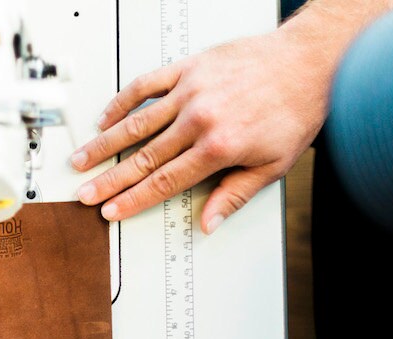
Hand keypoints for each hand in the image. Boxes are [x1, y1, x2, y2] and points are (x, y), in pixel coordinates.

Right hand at [71, 28, 328, 232]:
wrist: (310, 62)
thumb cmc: (295, 110)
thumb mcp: (272, 165)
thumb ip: (235, 195)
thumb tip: (210, 223)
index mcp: (217, 147)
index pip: (163, 181)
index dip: (132, 199)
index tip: (111, 210)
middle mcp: (199, 119)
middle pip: (142, 157)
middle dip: (109, 180)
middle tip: (85, 193)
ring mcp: (190, 91)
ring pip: (135, 123)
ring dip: (105, 144)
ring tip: (82, 159)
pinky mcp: (189, 68)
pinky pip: (146, 85)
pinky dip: (122, 101)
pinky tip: (107, 117)